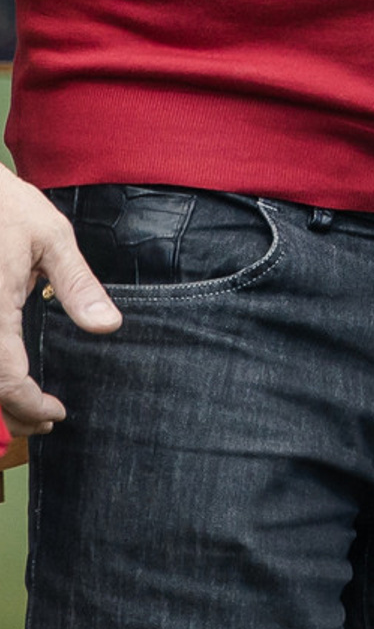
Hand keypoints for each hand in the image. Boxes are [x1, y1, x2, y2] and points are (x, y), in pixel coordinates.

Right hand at [0, 174, 118, 432]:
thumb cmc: (7, 207)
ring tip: (26, 409)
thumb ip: (77, 286)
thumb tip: (108, 327)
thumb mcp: (52, 239)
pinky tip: (5, 380)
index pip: (6, 379)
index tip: (57, 414)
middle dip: (11, 414)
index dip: (30, 406)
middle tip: (45, 421)